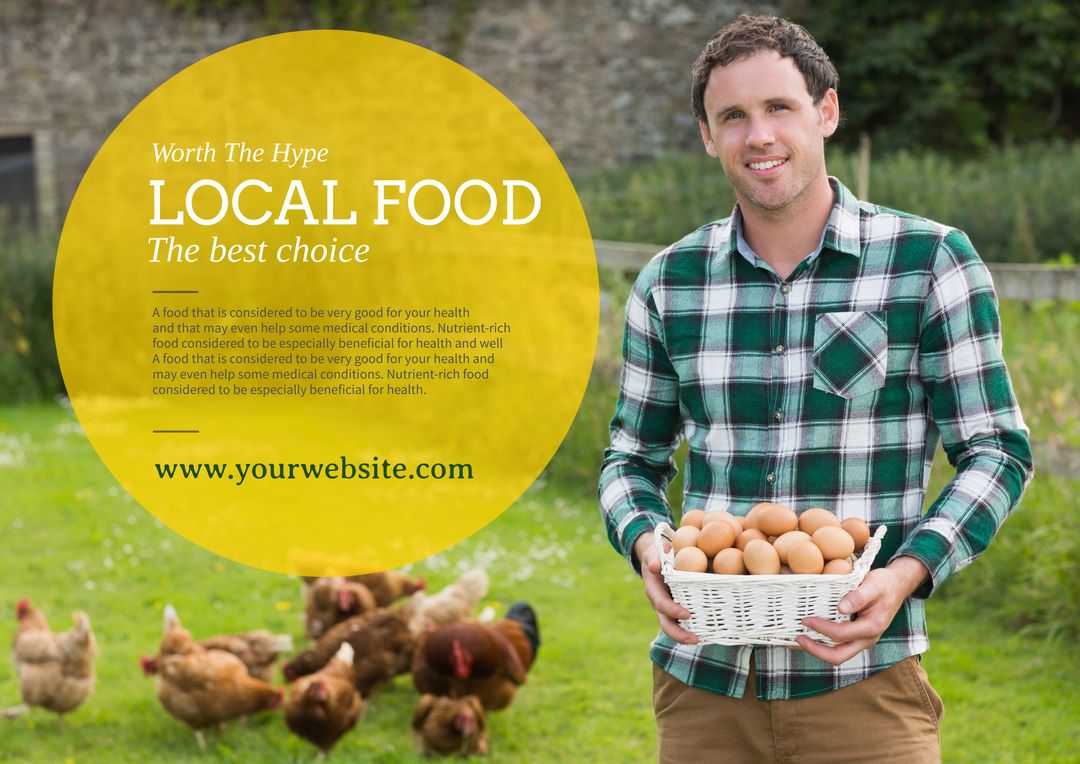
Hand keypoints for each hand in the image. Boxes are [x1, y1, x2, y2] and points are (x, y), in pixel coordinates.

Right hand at [634, 533, 698, 644]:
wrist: (656, 560)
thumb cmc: (658, 555)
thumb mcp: (654, 553)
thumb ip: (655, 558)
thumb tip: (654, 566)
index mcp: (653, 590)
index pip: (662, 604)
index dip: (672, 611)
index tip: (687, 615)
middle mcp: (659, 603)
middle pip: (666, 623)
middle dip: (678, 634)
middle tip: (694, 639)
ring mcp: (667, 608)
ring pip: (672, 627)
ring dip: (684, 636)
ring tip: (699, 641)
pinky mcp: (675, 609)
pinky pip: (680, 623)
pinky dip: (690, 629)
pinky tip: (705, 633)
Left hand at [795, 556, 928, 664]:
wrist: (896, 586)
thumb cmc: (884, 583)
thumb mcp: (873, 584)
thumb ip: (858, 596)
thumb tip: (841, 608)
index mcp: (872, 627)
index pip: (842, 634)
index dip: (821, 628)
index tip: (806, 619)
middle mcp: (867, 639)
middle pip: (839, 657)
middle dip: (815, 650)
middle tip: (797, 639)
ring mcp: (861, 640)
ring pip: (837, 655)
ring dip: (816, 650)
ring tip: (796, 641)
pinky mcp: (856, 637)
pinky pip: (838, 647)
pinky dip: (822, 644)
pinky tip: (808, 636)